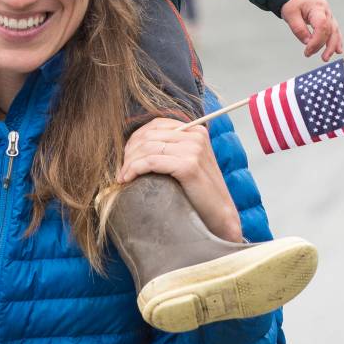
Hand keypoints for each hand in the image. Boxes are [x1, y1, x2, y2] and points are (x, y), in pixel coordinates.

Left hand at [118, 117, 241, 241]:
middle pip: (148, 135)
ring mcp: (194, 149)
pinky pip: (151, 161)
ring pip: (147, 148)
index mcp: (196, 131)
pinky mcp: (189, 165)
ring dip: (129, 163)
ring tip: (123, 177)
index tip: (126, 158)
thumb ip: (170, 149)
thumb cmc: (200, 194)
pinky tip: (128, 179)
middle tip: (122, 170)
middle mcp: (196, 136)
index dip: (135, 139)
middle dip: (129, 152)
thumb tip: (136, 145)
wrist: (221, 218)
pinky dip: (135, 169)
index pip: (155, 125)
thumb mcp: (187, 163)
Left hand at [280, 0, 342, 61]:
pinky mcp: (329, 20)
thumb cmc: (294, 3)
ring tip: (327, 57)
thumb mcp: (290, 14)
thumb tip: (307, 42)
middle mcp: (326, 12)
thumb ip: (299, 28)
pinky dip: (337, 41)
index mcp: (317, 8)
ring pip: (335, 32)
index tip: (308, 50)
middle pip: (330, 30)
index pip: (322, 26)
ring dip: (333, 46)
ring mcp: (329, 16)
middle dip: (326, 46)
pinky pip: (335, 31)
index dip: (317, 40)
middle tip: (321, 58)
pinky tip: (338, 51)